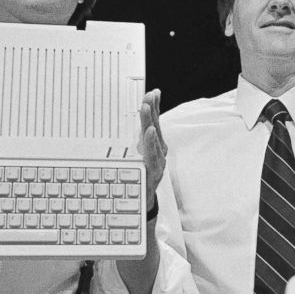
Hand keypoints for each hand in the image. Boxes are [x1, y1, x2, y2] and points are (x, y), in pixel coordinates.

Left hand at [137, 89, 165, 209]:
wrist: (143, 202)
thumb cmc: (141, 177)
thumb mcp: (138, 155)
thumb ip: (137, 141)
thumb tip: (134, 123)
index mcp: (156, 145)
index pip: (155, 121)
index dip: (155, 106)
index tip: (153, 92)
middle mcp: (160, 151)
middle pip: (155, 126)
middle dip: (152, 109)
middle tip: (148, 95)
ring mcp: (159, 161)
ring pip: (154, 137)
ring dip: (150, 120)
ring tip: (146, 107)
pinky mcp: (154, 170)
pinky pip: (153, 154)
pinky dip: (151, 142)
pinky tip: (149, 131)